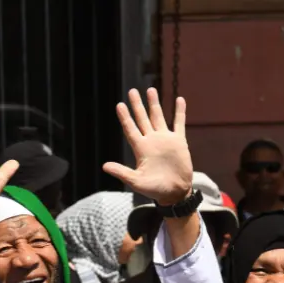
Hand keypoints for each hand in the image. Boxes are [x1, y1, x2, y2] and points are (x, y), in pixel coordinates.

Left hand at [103, 88, 192, 205]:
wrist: (174, 192)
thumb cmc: (154, 189)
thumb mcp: (136, 181)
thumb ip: (122, 172)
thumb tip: (104, 166)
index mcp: (141, 149)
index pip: (130, 129)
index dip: (125, 117)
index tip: (120, 105)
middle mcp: (151, 141)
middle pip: (142, 118)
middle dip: (137, 105)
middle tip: (132, 91)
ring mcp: (165, 140)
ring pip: (158, 117)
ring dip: (154, 104)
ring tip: (150, 89)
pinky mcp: (179, 142)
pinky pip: (179, 123)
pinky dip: (179, 112)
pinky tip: (179, 99)